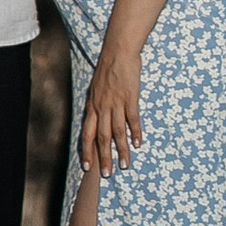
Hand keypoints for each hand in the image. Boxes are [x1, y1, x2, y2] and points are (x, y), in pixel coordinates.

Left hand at [81, 37, 144, 174]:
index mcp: (92, 106)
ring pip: (117, 132)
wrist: (118, 51)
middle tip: (107, 174)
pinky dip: (135, 133)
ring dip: (121, 150)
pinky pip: (132, 119)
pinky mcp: (130, 98)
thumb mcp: (96, 88)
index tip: (88, 167)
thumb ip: (97, 105)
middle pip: (102, 137)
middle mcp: (102, 107)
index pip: (87, 134)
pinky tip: (138, 143)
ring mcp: (116, 103)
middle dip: (104, 158)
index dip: (87, 151)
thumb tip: (97, 119)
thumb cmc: (108, 68)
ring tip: (125, 165)